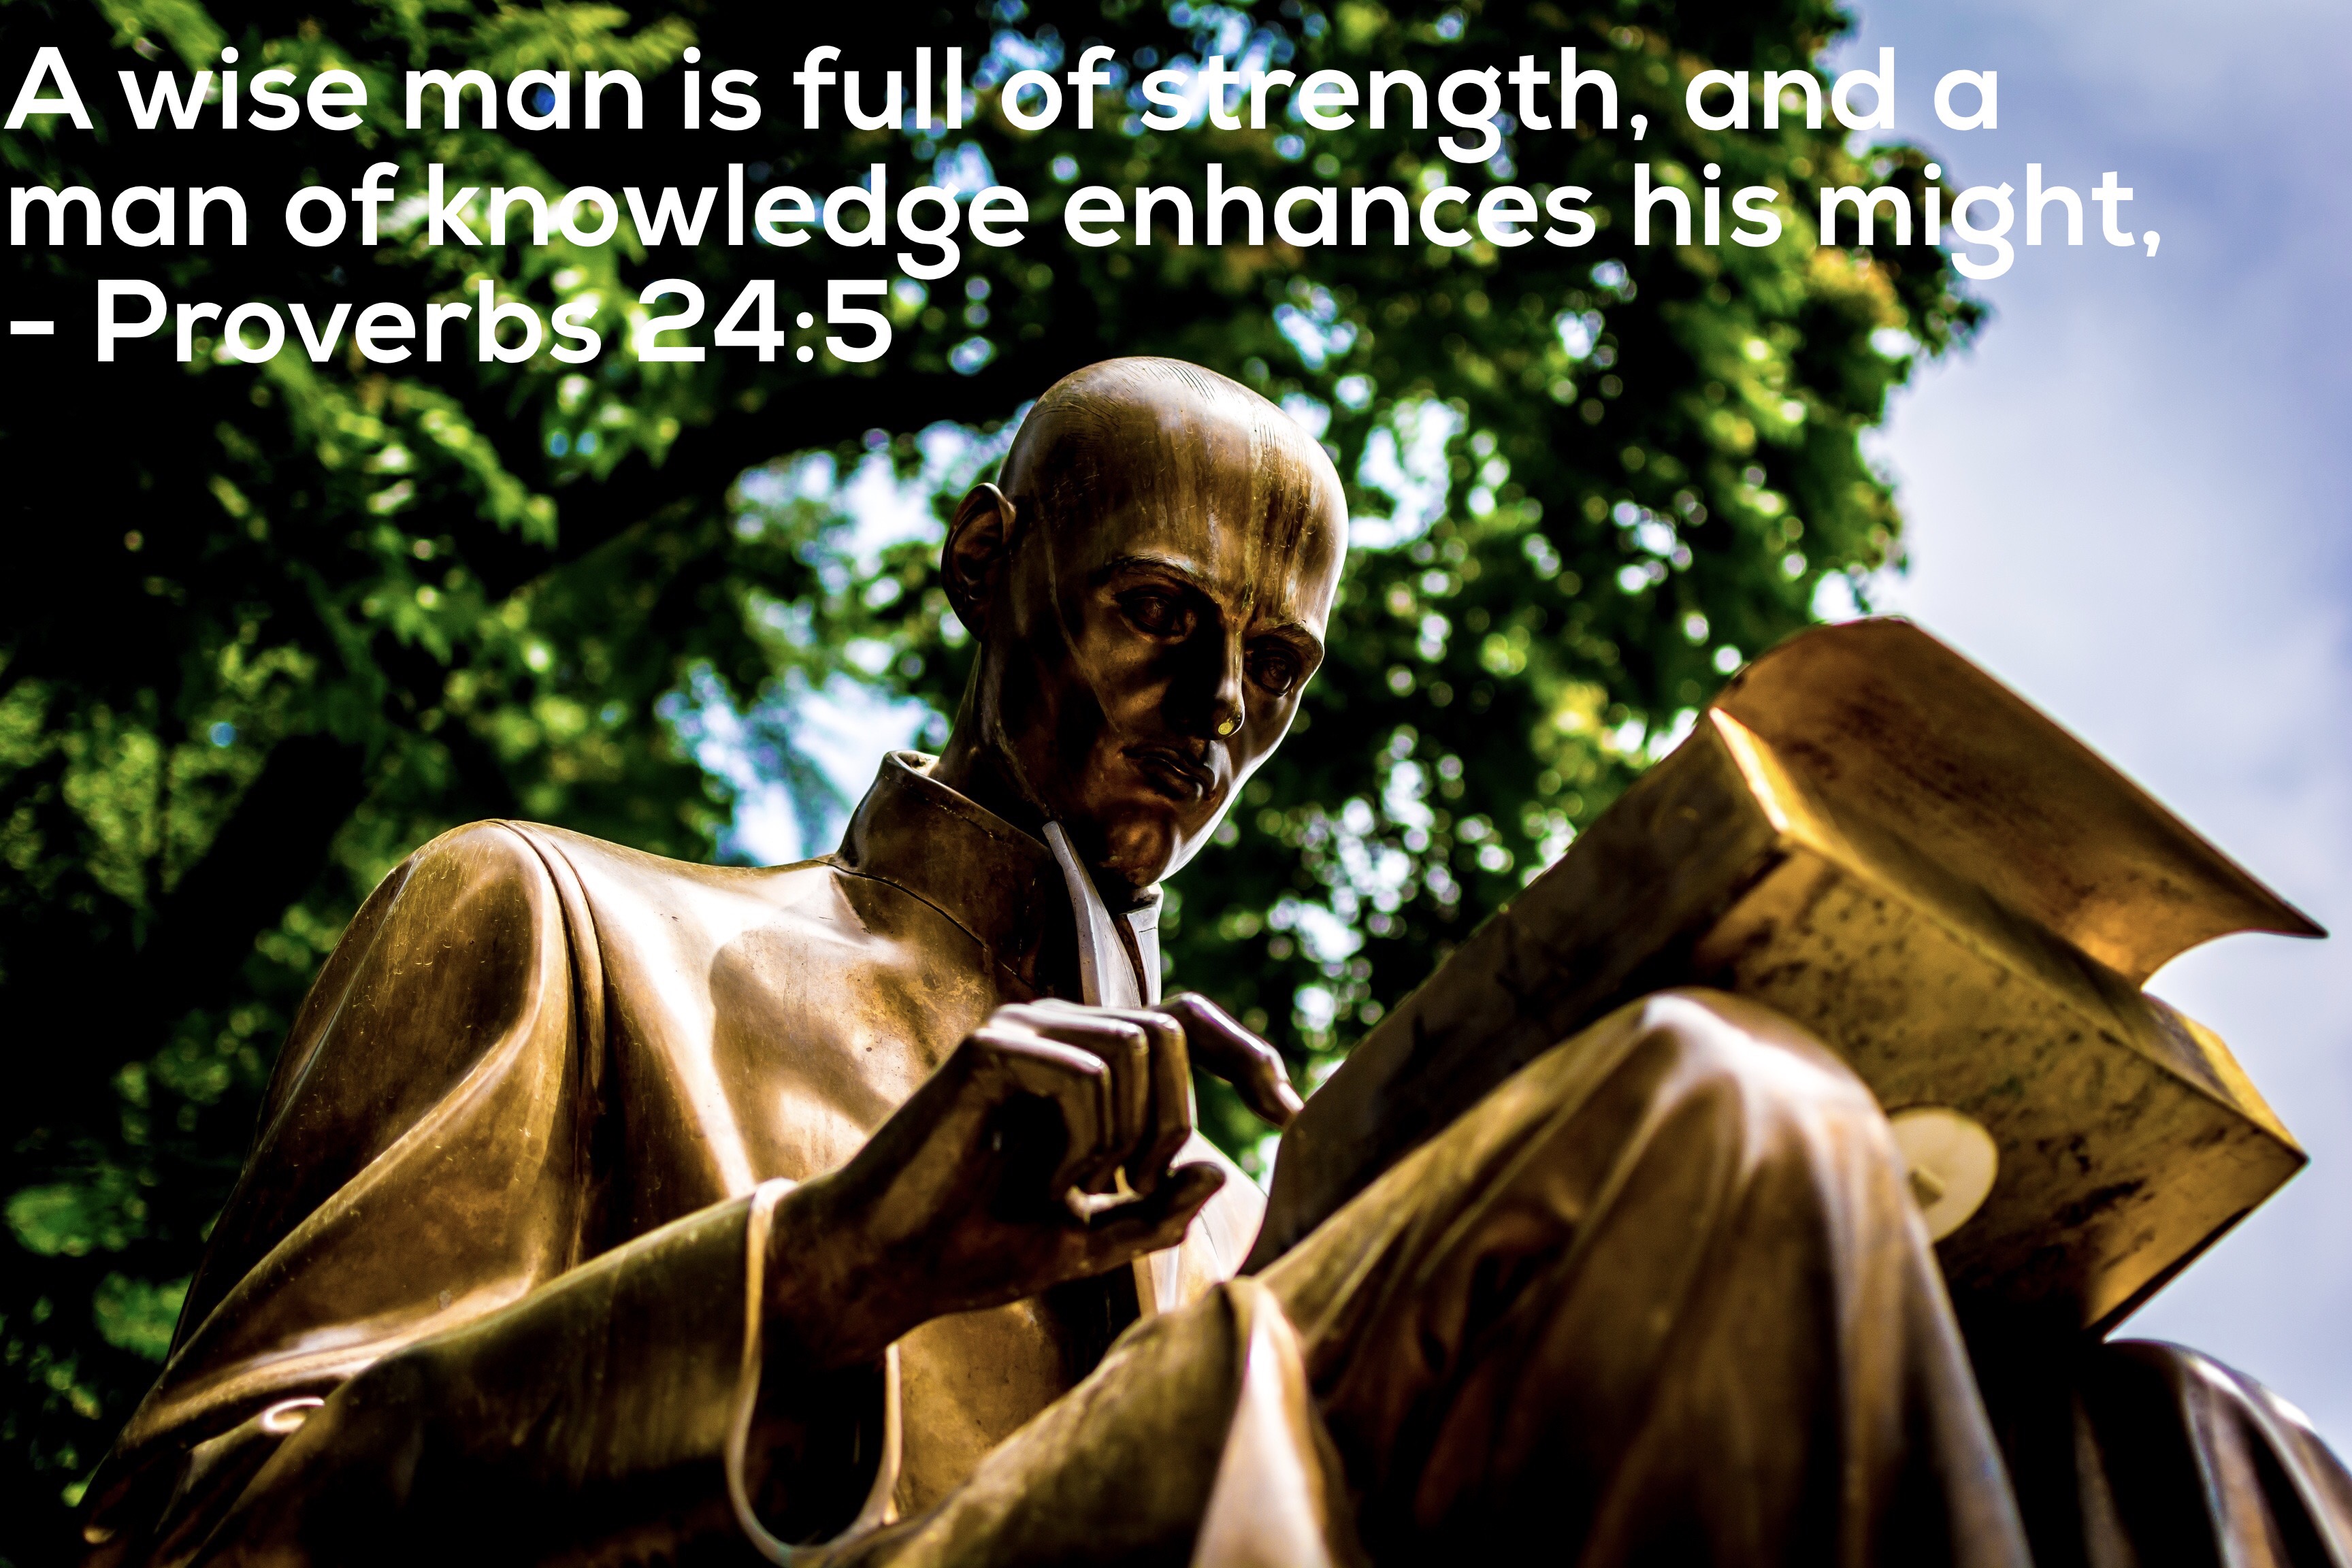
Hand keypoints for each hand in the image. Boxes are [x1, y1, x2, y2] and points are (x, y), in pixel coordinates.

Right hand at [771, 996, 1298, 1366]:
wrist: (889, 1266)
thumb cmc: (978, 1249)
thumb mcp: (1092, 1236)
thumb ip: (1157, 1209)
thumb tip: (1224, 1170)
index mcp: (1084, 1061)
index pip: (1186, 1022)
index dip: (1247, 1055)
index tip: (1287, 1111)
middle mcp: (1056, 1030)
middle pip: (1171, 1032)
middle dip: (1173, 1119)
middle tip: (1132, 1186)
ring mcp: (1021, 1031)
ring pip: (1137, 1046)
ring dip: (1125, 1133)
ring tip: (1075, 1187)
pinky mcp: (990, 1049)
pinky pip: (1085, 1073)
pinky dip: (1081, 1140)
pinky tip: (1042, 1181)